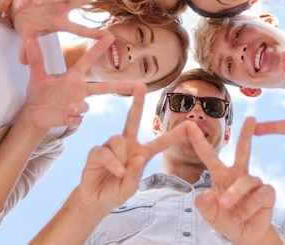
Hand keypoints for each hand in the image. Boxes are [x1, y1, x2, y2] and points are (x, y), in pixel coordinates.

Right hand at [12, 0, 111, 63]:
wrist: (16, 11)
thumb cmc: (29, 26)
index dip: (94, 34)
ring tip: (34, 4)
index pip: (80, 29)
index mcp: (61, 23)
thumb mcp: (28, 38)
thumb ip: (27, 49)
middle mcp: (62, 9)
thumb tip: (22, 62)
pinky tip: (20, 5)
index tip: (109, 36)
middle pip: (83, 0)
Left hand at [18, 29, 117, 133]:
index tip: (110, 35)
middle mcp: (79, 90)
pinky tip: (66, 118)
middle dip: (121, 87)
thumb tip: (28, 38)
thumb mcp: (36, 75)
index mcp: (73, 76)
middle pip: (104, 87)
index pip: (88, 60)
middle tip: (140, 86)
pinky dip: (72, 119)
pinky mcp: (71, 118)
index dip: (98, 48)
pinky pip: (76, 119)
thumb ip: (35, 58)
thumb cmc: (38, 92)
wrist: (33, 114)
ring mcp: (77, 104)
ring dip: (80, 107)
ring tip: (71, 108)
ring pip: (86, 105)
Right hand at [76, 84, 188, 211]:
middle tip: (140, 85)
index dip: (174, 135)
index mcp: (142, 153)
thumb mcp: (130, 188)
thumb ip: (135, 175)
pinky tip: (116, 172)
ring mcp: (112, 146)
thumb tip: (137, 158)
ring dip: (121, 157)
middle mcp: (128, 145)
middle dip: (136, 102)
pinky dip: (112, 162)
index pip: (160, 142)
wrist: (96, 200)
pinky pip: (105, 151)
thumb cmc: (116, 192)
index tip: (189, 125)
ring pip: (119, 139)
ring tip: (120, 173)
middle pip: (133, 119)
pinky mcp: (97, 151)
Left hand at [189, 118, 275, 244]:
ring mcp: (254, 182)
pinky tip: (243, 216)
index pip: (209, 155)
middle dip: (247, 134)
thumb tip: (208, 193)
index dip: (198, 141)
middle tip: (251, 119)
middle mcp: (238, 174)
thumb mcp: (209, 214)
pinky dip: (249, 206)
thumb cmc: (226, 220)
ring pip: (246, 180)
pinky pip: (260, 193)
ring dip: (235, 194)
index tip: (189, 126)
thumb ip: (204, 204)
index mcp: (221, 175)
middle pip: (243, 150)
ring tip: (226, 207)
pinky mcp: (267, 193)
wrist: (245, 236)